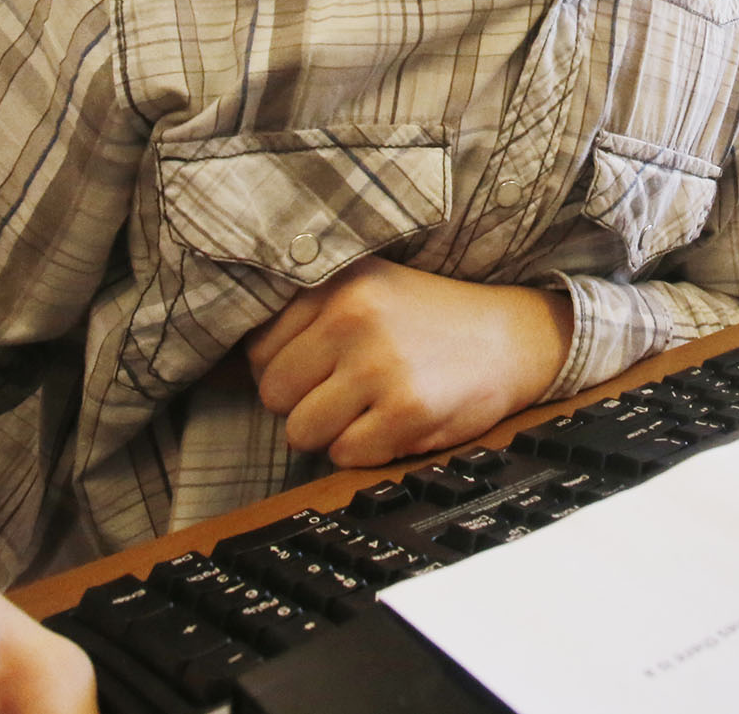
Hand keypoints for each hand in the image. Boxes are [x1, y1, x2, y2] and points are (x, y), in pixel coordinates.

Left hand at [243, 258, 574, 466]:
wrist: (512, 338)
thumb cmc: (429, 322)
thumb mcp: (368, 291)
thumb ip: (305, 317)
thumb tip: (226, 369)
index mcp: (338, 284)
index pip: (258, 351)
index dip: (284, 372)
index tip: (320, 370)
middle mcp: (353, 317)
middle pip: (274, 395)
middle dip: (304, 404)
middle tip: (348, 392)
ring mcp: (380, 365)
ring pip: (303, 432)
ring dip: (333, 432)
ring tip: (372, 407)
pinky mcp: (406, 410)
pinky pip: (346, 455)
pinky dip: (366, 451)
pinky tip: (396, 421)